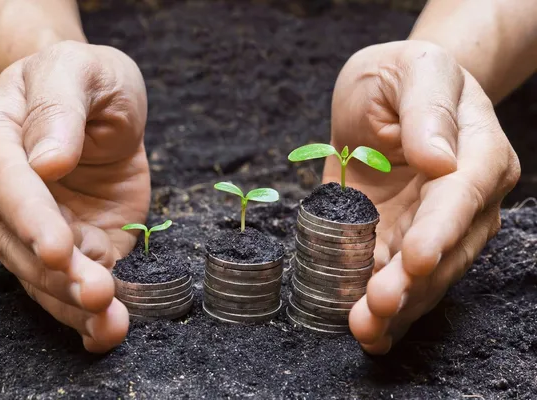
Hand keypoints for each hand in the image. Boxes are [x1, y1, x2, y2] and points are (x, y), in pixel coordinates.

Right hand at [0, 41, 149, 351]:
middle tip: (97, 293)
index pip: (2, 182)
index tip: (58, 247)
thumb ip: (60, 107)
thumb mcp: (79, 71)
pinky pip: (67, 285)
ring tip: (109, 321)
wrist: (96, 107)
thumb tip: (46, 161)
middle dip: (57, 274)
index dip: (29, 218)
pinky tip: (107, 331)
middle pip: (18, 242)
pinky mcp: (67, 246)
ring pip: (40, 275)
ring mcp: (29, 226)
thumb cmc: (83, 79)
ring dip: (72, 303)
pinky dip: (86, 312)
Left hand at [324, 40, 519, 353]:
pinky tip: (368, 332)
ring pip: (426, 276)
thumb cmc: (403, 75)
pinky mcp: (403, 241)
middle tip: (378, 307)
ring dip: (397, 307)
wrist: (387, 97)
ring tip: (365, 329)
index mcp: (478, 151)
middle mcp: (466, 199)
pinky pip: (399, 279)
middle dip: (413, 283)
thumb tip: (439, 159)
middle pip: (447, 248)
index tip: (416, 258)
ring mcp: (435, 226)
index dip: (441, 230)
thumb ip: (427, 107)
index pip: (463, 195)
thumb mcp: (413, 69)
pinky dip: (386, 309)